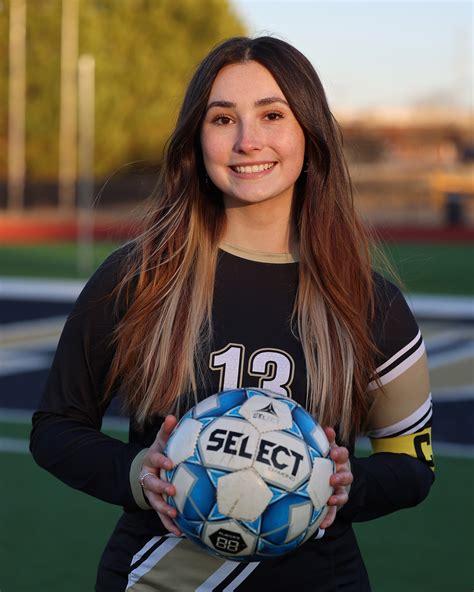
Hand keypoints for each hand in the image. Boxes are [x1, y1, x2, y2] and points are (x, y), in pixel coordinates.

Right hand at [139, 415, 180, 535]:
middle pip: (151, 484)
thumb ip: (167, 430)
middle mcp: (148, 477)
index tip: (170, 463)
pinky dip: (169, 524)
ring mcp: (151, 493)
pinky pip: (162, 516)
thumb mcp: (162, 441)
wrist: (148, 470)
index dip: (161, 461)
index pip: (154, 459)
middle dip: (161, 488)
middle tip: (172, 491)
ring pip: (155, 502)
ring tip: (175, 515)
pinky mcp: (157, 504)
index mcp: (150, 461)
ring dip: (164, 509)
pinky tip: (181, 532)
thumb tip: (171, 416)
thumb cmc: (161, 453)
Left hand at [319, 426, 352, 529]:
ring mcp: (341, 490)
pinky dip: (329, 518)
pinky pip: (334, 513)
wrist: (335, 479)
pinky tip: (322, 525)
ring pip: (343, 495)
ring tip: (330, 500)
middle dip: (341, 477)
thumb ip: (327, 440)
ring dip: (337, 498)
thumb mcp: (327, 448)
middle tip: (332, 478)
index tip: (333, 453)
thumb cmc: (327, 460)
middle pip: (346, 476)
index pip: (343, 455)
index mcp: (340, 461)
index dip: (340, 453)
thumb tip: (326, 428)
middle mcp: (343, 475)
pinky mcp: (336, 504)